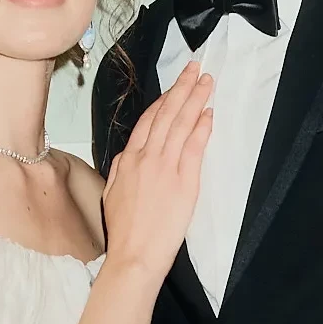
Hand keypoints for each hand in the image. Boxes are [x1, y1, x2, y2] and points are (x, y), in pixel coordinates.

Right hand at [99, 64, 213, 283]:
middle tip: (196, 69)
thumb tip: (130, 154)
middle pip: (166, 115)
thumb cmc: (124, 231)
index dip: (164, 101)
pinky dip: (202, 127)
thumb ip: (122, 169)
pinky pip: (194, 147)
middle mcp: (147, 157)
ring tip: (206, 82)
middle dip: (182, 89)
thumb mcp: (112, 193)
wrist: (134, 254)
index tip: (175, 87)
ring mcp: (166, 167)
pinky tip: (209, 113)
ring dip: (195, 100)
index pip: (148, 121)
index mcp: (129, 159)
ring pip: (181, 124)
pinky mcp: (184, 181)